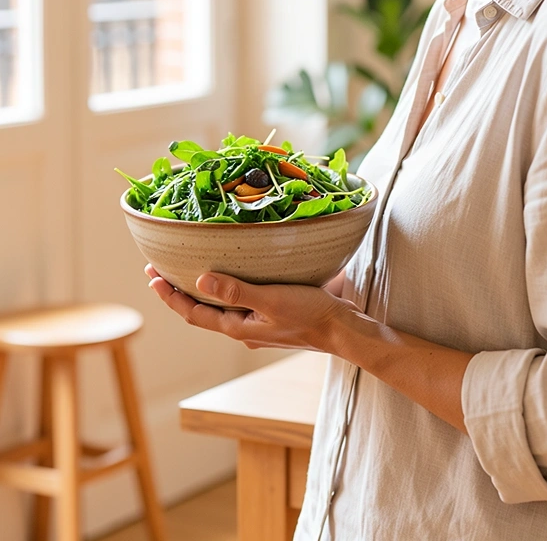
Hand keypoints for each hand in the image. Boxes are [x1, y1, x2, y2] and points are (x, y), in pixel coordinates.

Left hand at [144, 264, 351, 350]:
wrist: (342, 330)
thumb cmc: (309, 314)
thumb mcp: (271, 299)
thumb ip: (237, 290)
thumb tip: (199, 280)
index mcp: (237, 327)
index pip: (193, 312)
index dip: (170, 296)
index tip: (151, 276)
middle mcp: (243, 329)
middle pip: (202, 310)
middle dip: (179, 291)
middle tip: (158, 268)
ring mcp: (257, 325)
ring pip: (220, 307)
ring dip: (201, 290)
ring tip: (188, 270)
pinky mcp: (272, 316)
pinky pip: (239, 303)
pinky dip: (225, 288)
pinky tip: (232, 276)